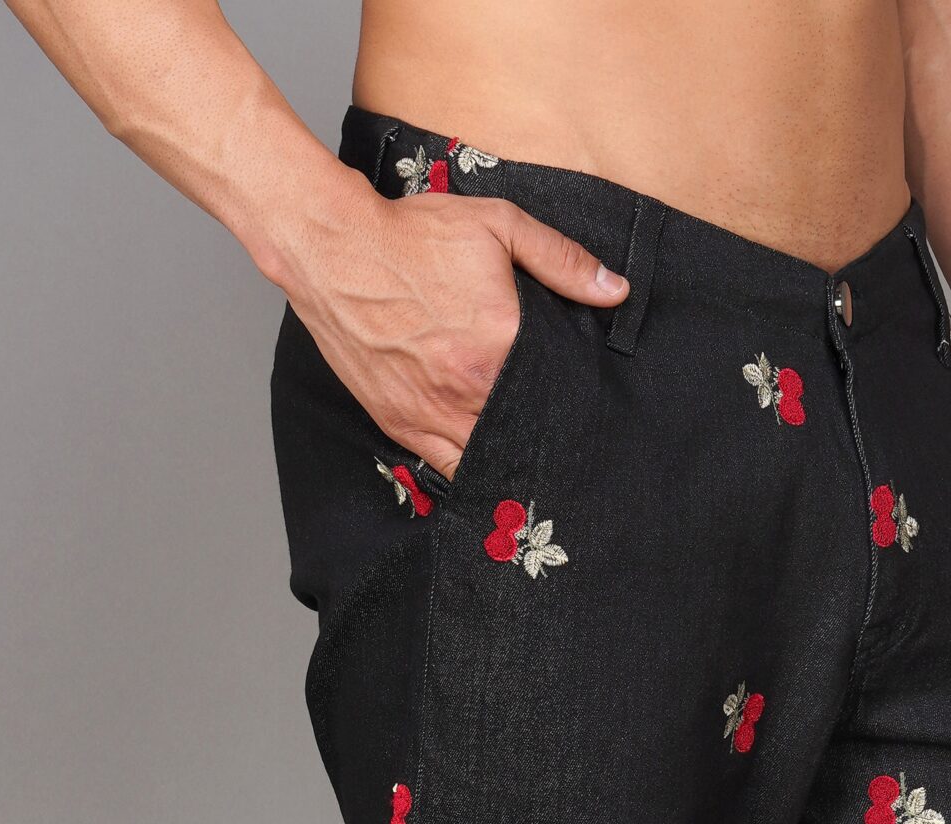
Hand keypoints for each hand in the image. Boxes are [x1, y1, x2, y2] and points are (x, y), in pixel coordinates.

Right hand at [282, 177, 626, 478]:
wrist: (335, 249)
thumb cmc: (413, 234)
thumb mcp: (498, 225)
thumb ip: (561, 259)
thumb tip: (616, 290)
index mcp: (500, 346)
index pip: (556, 392)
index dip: (573, 402)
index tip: (588, 410)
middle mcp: (468, 391)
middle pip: (525, 433)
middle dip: (545, 437)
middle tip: (564, 440)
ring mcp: (432, 414)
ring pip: (489, 460)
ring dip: (512, 460)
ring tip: (532, 460)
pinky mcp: (402, 424)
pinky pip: (449, 468)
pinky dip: (473, 472)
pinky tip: (491, 465)